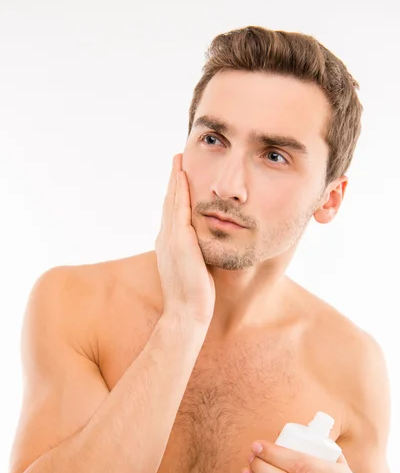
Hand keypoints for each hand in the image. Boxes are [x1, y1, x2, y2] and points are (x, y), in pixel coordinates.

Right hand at [155, 154, 215, 325]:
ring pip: (172, 202)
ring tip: (178, 161)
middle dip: (173, 180)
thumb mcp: (196, 268)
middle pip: (169, 202)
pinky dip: (180, 192)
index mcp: (169, 245)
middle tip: (177, 159)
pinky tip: (183, 177)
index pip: (172, 213)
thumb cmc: (195, 296)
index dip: (175, 193)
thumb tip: (209, 244)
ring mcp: (170, 239)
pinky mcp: (180, 242)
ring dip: (175, 180)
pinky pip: (180, 210)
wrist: (187, 313)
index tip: (179, 177)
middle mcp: (166, 239)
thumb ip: (199, 252)